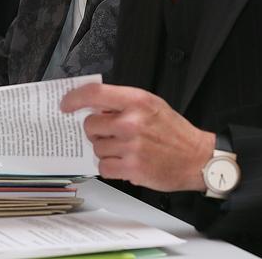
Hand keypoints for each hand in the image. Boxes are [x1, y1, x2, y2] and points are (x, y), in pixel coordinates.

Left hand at [60, 83, 215, 192]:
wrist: (196, 157)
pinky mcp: (132, 168)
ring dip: (105, 150)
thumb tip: (90, 105)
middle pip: (90, 125)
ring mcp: (131, 146)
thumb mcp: (150, 104)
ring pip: (96, 148)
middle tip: (110, 133)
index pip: (94, 94)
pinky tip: (125, 161)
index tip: (65, 105)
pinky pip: (103, 167)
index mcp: (136, 101)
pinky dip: (110, 167)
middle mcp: (131, 122)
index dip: (74, 98)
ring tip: (124, 148)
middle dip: (96, 130)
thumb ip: (122, 103)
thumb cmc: (173, 130)